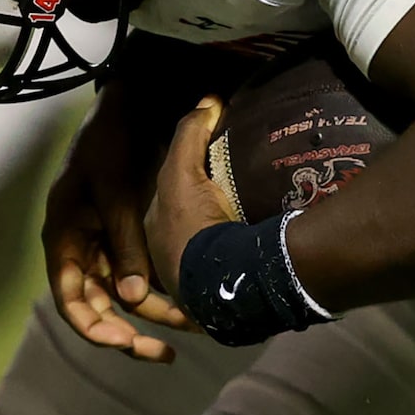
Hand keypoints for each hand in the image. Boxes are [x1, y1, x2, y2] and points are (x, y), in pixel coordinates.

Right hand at [44, 85, 192, 361]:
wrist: (125, 107)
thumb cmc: (110, 145)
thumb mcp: (115, 193)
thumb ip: (125, 244)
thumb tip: (134, 299)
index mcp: (63, 238)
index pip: (69, 297)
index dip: (93, 326)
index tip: (123, 344)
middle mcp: (79, 246)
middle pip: (96, 303)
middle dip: (125, 332)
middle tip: (162, 353)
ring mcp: (101, 241)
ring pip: (119, 292)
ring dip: (147, 315)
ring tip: (184, 331)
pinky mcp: (123, 234)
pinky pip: (136, 271)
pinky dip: (156, 288)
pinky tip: (186, 301)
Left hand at [142, 98, 241, 327]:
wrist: (220, 280)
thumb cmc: (193, 225)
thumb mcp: (183, 171)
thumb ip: (190, 135)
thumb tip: (207, 102)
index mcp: (155, 237)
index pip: (168, 209)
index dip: (186, 190)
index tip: (212, 179)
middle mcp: (167, 267)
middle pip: (185, 241)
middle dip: (202, 230)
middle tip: (234, 211)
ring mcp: (192, 293)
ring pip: (205, 269)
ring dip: (223, 259)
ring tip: (252, 240)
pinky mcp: (218, 312)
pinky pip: (227, 291)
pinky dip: (239, 281)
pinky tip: (258, 270)